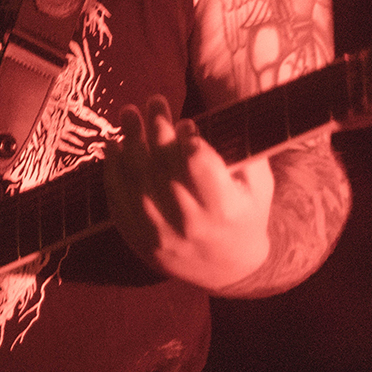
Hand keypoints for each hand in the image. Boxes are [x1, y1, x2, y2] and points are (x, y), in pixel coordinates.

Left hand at [104, 95, 272, 291]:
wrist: (229, 270)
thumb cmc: (247, 215)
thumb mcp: (259, 185)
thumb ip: (241, 150)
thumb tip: (212, 113)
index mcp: (225, 209)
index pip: (199, 168)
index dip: (188, 142)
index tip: (186, 124)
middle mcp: (190, 224)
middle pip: (164, 169)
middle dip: (158, 130)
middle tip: (155, 101)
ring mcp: (160, 234)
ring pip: (137, 181)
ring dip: (130, 142)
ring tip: (128, 113)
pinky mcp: (139, 240)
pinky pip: (118, 201)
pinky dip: (112, 171)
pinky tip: (113, 145)